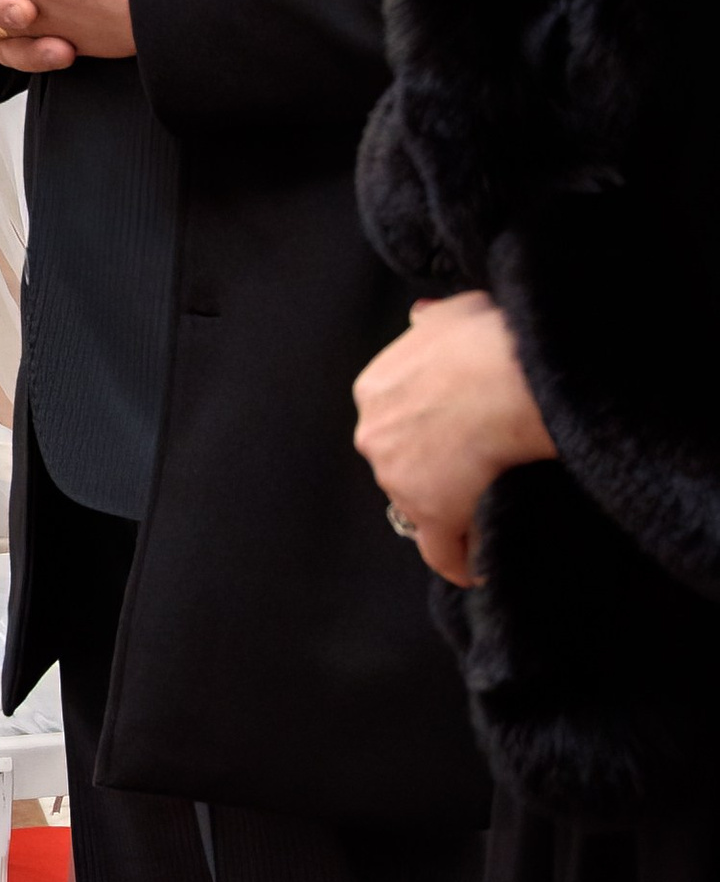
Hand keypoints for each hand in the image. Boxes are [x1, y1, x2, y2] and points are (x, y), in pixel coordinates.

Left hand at [353, 290, 552, 584]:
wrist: (509, 375)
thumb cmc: (487, 339)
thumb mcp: (452, 313)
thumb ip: (431, 322)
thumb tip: (420, 318)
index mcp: (373, 389)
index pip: (390, 421)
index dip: (421, 430)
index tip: (449, 437)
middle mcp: (373, 435)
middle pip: (398, 463)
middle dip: (430, 468)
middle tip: (472, 468)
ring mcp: (398, 480)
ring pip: (419, 505)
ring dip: (450, 508)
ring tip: (487, 508)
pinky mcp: (432, 516)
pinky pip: (442, 552)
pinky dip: (460, 561)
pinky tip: (477, 568)